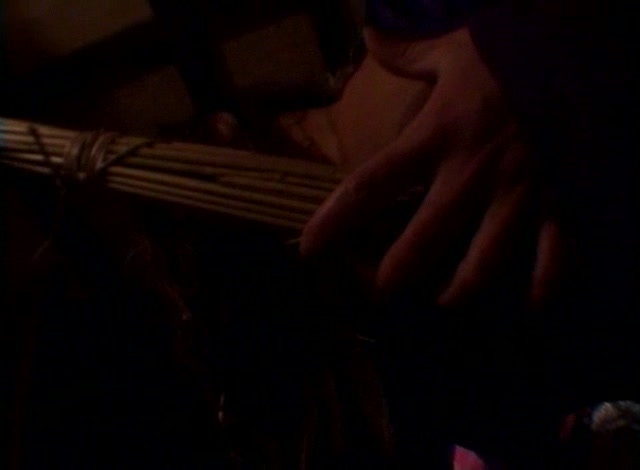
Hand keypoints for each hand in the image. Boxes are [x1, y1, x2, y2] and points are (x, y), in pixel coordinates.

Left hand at [301, 27, 561, 306]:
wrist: (589, 49)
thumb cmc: (514, 54)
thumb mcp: (455, 47)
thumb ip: (408, 51)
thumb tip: (369, 35)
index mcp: (437, 135)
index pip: (370, 185)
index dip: (333, 222)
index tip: (309, 250)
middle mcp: (471, 173)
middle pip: (420, 244)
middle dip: (394, 280)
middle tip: (383, 292)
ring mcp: (519, 194)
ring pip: (482, 267)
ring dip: (458, 294)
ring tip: (444, 301)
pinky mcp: (563, 203)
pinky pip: (553, 260)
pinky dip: (541, 289)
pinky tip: (529, 304)